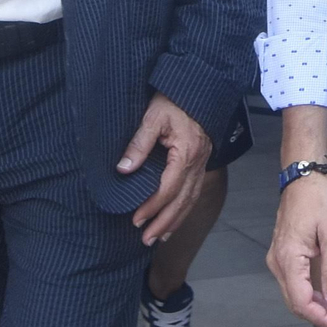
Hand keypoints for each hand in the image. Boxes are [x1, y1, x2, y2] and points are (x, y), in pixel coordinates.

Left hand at [117, 93, 211, 245]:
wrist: (196, 86)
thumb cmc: (173, 99)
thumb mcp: (153, 117)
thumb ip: (139, 143)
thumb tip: (124, 169)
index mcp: (187, 153)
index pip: (169, 188)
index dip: (153, 206)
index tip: (136, 219)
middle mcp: (198, 162)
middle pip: (182, 200)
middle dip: (164, 222)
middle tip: (146, 239)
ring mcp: (202, 163)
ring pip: (191, 199)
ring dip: (175, 221)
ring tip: (158, 237)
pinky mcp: (200, 162)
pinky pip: (194, 192)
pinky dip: (184, 209)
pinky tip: (174, 219)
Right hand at [267, 171, 326, 326]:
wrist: (304, 174)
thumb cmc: (321, 200)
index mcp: (289, 259)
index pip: (302, 303)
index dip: (323, 318)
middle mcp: (278, 262)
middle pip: (296, 302)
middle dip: (323, 316)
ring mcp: (278, 257)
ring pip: (295, 293)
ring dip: (318, 306)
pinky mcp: (283, 252)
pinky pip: (295, 282)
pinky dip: (312, 293)